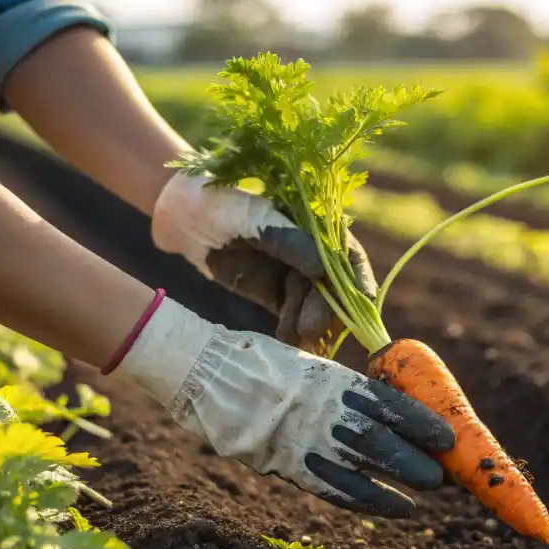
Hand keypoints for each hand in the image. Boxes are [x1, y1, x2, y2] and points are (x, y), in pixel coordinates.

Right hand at [111, 296, 454, 516]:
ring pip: (365, 469)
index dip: (420, 422)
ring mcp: (304, 442)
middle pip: (382, 443)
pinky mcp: (289, 465)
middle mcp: (322, 413)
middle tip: (448, 470)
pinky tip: (396, 507)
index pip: (387, 405)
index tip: (448, 434)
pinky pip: (337, 490)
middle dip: (418, 459)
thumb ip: (344, 390)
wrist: (208, 378)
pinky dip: (371, 500)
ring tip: (429, 490)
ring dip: (402, 482)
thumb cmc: (263, 364)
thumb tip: (387, 406)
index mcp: (330, 381)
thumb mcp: (311, 366)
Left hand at [150, 171, 375, 353]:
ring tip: (297, 338)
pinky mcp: (274, 292)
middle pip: (332, 286)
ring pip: (312, 304)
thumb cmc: (223, 206)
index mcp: (315, 226)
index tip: (365, 301)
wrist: (184, 219)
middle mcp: (310, 252)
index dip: (359, 278)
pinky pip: (290, 314)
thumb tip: (325, 270)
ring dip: (309, 323)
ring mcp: (293, 274)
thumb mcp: (257, 220)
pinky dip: (291, 329)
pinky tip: (287, 341)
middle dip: (328, 308)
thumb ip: (290, 243)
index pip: (347, 254)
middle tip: (314, 328)